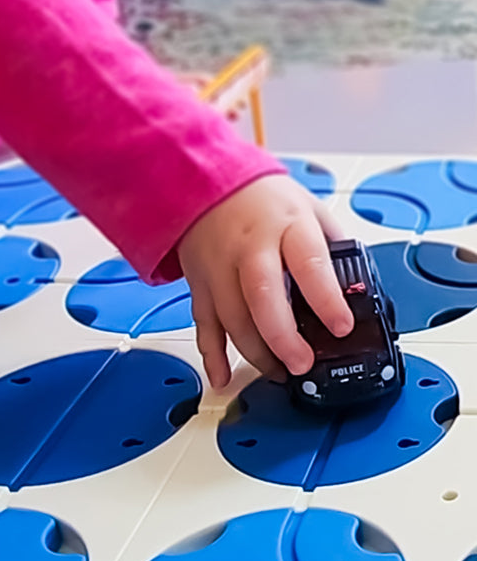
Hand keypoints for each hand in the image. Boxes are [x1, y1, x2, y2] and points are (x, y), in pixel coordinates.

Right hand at [177, 174, 353, 388]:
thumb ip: (332, 246)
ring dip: (255, 352)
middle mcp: (250, 248)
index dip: (326, 299)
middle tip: (301, 364)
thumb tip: (359, 287)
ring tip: (279, 371)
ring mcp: (220, 267)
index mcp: (287, 226)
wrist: (207, 185)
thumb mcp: (309, 208)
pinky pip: (204, 324)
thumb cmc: (262, 199)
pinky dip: (211, 354)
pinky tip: (223, 375)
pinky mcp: (200, 284)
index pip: (309, 264)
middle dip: (282, 337)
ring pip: (232, 317)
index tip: (341, 327)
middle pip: (262, 296)